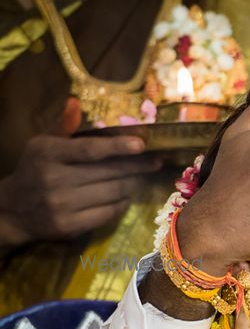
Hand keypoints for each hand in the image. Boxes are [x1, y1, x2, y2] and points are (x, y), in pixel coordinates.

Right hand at [0, 98, 159, 250]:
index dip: (118, 146)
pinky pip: (109, 213)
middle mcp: (54, 179)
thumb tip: (75, 102)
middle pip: (109, 172)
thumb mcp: (43, 145)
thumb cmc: (35, 171)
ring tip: (141, 177)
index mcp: (48, 154)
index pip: (90, 149)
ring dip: (132, 184)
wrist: (12, 210)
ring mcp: (62, 205)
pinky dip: (122, 204)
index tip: (141, 144)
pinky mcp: (69, 226)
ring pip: (113, 193)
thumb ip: (63, 126)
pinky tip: (125, 196)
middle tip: (155, 161)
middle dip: (136, 166)